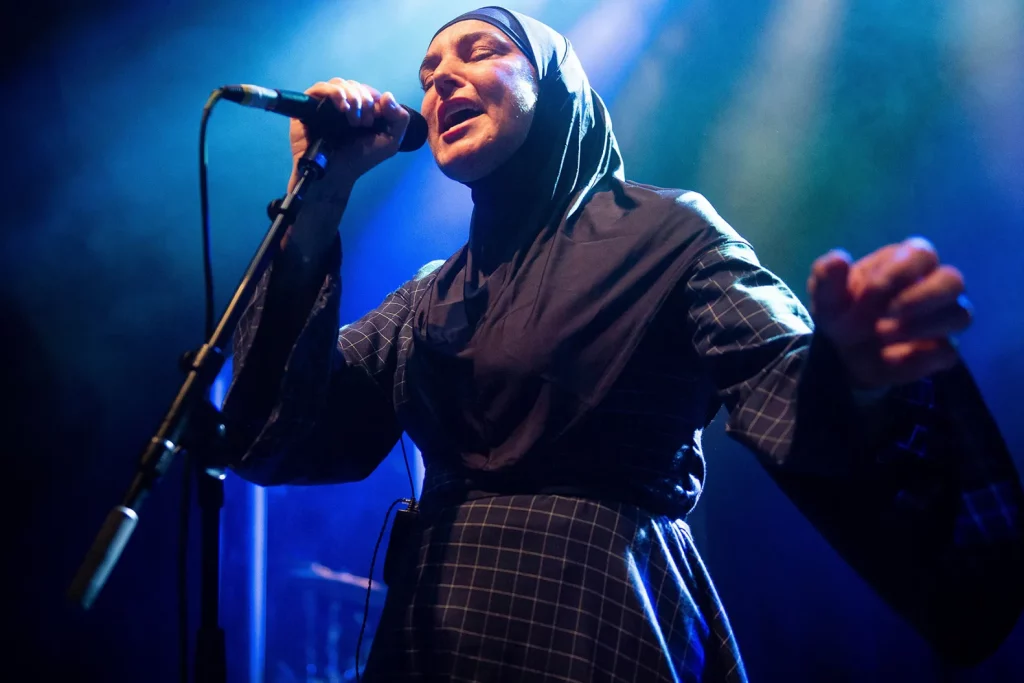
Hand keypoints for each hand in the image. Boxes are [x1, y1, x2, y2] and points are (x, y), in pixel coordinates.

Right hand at [287, 78, 410, 193]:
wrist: (335, 174)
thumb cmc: (360, 160)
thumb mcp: (390, 142)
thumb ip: (400, 119)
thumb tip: (387, 95)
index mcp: (360, 109)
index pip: (368, 90)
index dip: (375, 99)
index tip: (376, 118)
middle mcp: (342, 104)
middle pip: (354, 85)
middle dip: (364, 101)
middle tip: (365, 123)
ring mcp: (325, 104)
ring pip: (339, 83)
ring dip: (352, 98)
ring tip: (354, 120)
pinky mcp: (308, 106)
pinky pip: (319, 88)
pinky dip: (334, 93)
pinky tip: (342, 107)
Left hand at [807, 237, 971, 389]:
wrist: (842, 354)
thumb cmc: (842, 311)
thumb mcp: (826, 295)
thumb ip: (828, 275)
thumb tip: (839, 258)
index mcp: (905, 262)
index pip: (922, 253)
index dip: (899, 271)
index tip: (870, 292)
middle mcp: (933, 286)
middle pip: (954, 280)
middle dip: (921, 297)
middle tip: (888, 314)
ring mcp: (942, 318)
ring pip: (960, 315)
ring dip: (921, 327)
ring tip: (882, 334)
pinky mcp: (941, 350)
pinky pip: (946, 352)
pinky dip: (917, 357)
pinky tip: (888, 356)